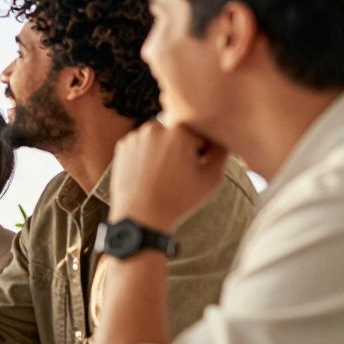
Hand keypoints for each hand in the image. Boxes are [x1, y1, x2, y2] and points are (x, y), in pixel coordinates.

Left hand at [109, 121, 228, 232]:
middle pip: (176, 132)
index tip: (196, 165)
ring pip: (157, 137)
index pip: (198, 131)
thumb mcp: (211, 178)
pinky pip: (141, 144)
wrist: (141, 215)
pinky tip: (148, 173)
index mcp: (180, 131)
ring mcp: (136, 136)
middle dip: (180, 146)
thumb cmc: (179, 199)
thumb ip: (221, 151)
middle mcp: (156, 127)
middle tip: (178, 171)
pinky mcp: (122, 146)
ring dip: (162, 148)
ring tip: (163, 173)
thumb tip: (220, 136)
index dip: (200, 149)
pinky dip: (146, 153)